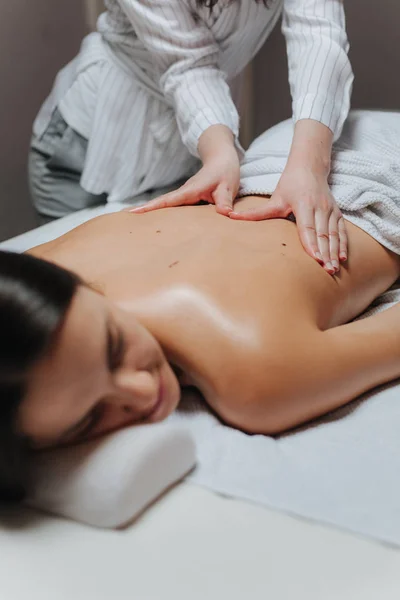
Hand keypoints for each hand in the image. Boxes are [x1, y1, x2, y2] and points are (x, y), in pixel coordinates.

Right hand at [129, 149, 239, 215]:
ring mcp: (184, 195)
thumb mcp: (228, 187)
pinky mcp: (187, 198)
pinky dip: (161, 212)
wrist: (222, 159)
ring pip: (166, 205)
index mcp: (190, 190)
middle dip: (144, 211)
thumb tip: (226, 214)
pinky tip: (154, 220)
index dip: (152, 207)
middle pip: (161, 203)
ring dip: (150, 212)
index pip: (168, 200)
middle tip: (125, 219)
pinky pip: (173, 206)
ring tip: (132, 220)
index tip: (134, 212)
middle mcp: (184, 192)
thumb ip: (225, 201)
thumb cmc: (225, 172)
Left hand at [229, 166, 346, 274]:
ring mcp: (330, 210)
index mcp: (304, 204)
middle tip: (327, 270)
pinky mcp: (336, 212)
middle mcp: (319, 207)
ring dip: (334, 252)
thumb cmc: (290, 184)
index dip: (312, 244)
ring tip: (334, 268)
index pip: (308, 228)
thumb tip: (232, 217)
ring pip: (334, 234)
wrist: (310, 167)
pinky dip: (343, 245)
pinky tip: (342, 258)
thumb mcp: (274, 199)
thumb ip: (256, 212)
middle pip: (323, 234)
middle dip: (325, 253)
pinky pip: (341, 231)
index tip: (315, 259)